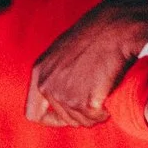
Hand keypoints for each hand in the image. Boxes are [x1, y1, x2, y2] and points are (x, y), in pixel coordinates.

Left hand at [28, 0, 147, 126]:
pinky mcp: (85, 101)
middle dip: (84, 113)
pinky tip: (111, 92)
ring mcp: (65, 95)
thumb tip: (66, 98)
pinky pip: (98, 118)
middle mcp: (47, 85)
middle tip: (99, 95)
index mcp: (39, 73)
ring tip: (105, 90)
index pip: (34, 113)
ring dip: (97, 112)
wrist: (114, 26)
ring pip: (83, 121)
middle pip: (66, 119)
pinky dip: (107, 110)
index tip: (70, 114)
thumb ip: (58, 75)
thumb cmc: (96, 33)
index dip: (53, 118)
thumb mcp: (64, 52)